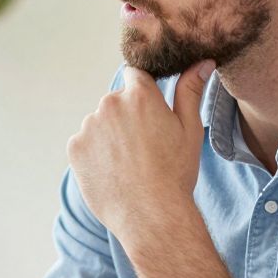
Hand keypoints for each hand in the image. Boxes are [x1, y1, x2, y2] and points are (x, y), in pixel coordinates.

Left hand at [67, 61, 212, 247]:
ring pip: (99, 123)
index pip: (135, 74)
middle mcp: (110, 103)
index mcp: (140, 94)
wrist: (150, 215)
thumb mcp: (189, 129)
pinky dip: (95, 154)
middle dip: (127, 116)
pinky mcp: (75, 147)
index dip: (142, 92)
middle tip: (143, 147)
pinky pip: (85, 143)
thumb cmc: (175, 173)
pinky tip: (113, 171)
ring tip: (128, 163)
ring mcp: (89, 125)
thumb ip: (190, 90)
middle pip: (116, 101)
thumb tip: (202, 62)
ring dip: (109, 135)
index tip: (148, 112)